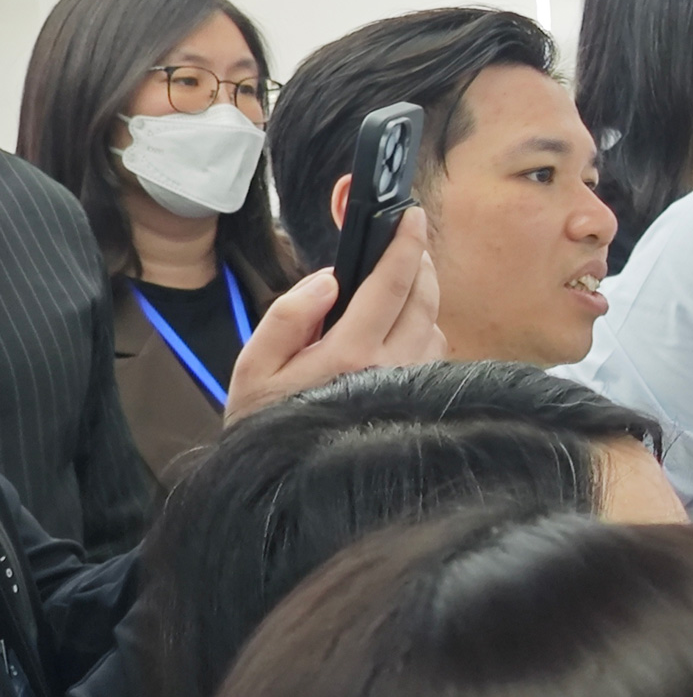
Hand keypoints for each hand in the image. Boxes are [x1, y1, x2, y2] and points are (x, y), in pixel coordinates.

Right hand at [225, 209, 443, 423]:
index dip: (404, 244)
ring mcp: (413, 386)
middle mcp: (393, 368)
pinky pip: (434, 352)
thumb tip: (329, 278)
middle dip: (419, 261)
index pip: (390, 285)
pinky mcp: (422, 400)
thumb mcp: (255, 364)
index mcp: (351, 354)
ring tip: (397, 282)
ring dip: (422, 297)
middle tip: (405, 237)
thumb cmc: (266, 418)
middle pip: (424, 298)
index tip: (409, 214)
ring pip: (433, 324)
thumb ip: (289, 315)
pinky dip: (422, 329)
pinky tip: (397, 329)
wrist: (286, 482)